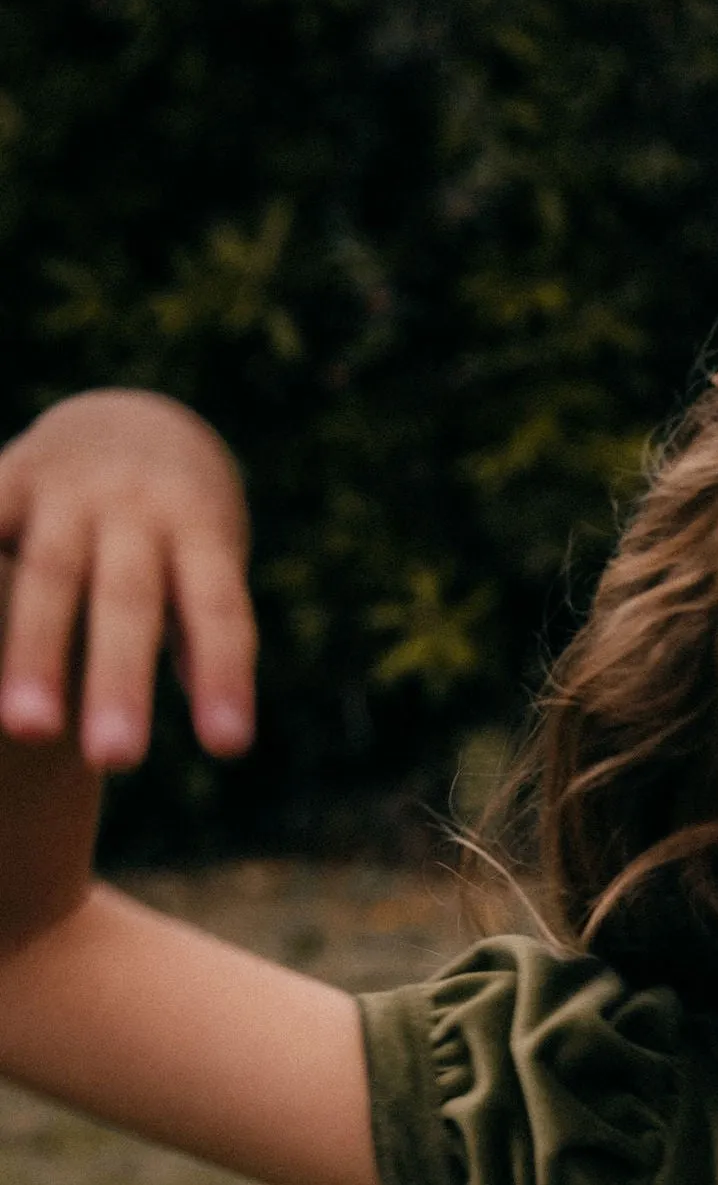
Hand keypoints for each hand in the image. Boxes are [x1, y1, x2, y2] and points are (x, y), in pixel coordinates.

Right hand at [0, 391, 255, 766]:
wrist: (136, 424)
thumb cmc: (179, 532)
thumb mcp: (207, 565)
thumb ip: (201, 634)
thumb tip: (224, 730)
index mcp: (200, 532)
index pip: (218, 609)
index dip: (223, 675)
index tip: (229, 746)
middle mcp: (136, 507)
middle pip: (128, 599)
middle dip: (119, 680)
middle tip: (116, 760)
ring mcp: (68, 490)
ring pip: (49, 573)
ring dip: (33, 653)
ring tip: (25, 731)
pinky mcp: (11, 477)